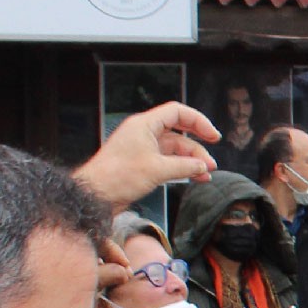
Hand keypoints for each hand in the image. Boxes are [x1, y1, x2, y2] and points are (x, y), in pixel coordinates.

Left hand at [78, 101, 217, 206]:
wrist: (95, 195)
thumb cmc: (116, 177)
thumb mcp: (157, 170)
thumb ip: (184, 166)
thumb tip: (203, 167)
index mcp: (144, 125)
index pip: (177, 112)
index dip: (198, 121)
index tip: (213, 136)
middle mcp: (143, 134)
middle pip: (178, 133)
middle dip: (197, 147)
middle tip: (211, 161)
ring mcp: (142, 149)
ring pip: (174, 150)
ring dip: (191, 161)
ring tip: (206, 174)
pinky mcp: (142, 163)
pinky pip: (167, 161)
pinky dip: (181, 168)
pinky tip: (193, 177)